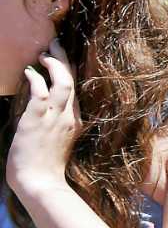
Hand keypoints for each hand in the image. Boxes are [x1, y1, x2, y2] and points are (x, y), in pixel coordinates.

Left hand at [7, 41, 80, 197]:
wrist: (40, 183)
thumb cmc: (45, 169)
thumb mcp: (58, 144)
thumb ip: (58, 127)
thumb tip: (48, 112)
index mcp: (76, 123)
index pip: (76, 92)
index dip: (70, 73)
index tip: (62, 61)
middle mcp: (70, 117)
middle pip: (72, 81)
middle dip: (65, 60)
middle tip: (56, 44)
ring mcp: (55, 118)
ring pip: (63, 83)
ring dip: (55, 65)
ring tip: (45, 53)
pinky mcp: (38, 120)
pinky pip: (41, 93)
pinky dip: (37, 80)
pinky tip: (31, 71)